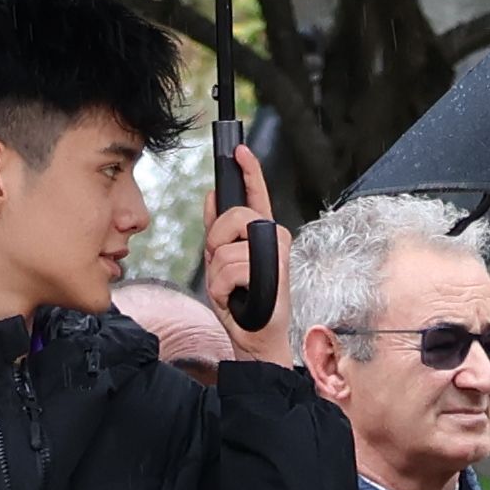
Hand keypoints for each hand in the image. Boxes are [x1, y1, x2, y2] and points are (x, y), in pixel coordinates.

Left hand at [200, 137, 295, 365]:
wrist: (254, 338)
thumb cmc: (240, 302)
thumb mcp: (220, 262)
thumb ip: (218, 230)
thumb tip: (212, 196)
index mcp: (262, 234)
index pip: (255, 196)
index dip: (249, 171)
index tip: (240, 151)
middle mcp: (274, 237)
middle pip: (233, 217)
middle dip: (216, 243)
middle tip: (222, 269)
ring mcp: (277, 253)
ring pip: (227, 249)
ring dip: (217, 275)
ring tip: (231, 291)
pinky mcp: (274, 271)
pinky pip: (230, 270)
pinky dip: (221, 289)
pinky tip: (235, 299)